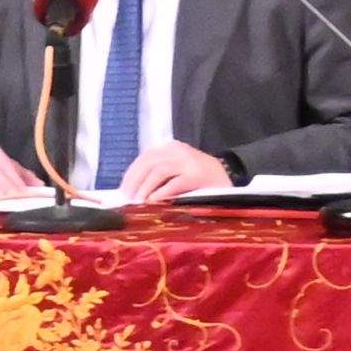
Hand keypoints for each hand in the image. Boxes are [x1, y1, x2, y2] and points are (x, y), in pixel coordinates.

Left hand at [116, 139, 237, 204]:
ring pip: (158, 172)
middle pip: (147, 163)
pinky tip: (154, 202)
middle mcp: (178, 151)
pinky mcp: (197, 176)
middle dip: (135, 182)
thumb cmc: (197, 177)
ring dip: (145, 188)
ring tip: (139, 203)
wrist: (227, 176)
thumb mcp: (176, 168)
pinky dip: (161, 193)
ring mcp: (188, 162)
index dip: (131, 175)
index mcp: (170, 148)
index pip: (144, 158)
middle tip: (128, 199)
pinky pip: (174, 183)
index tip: (123, 191)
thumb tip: (132, 190)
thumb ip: (157, 174)